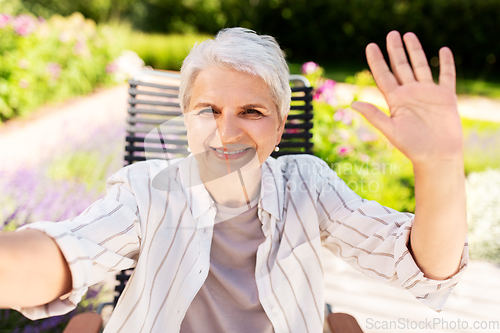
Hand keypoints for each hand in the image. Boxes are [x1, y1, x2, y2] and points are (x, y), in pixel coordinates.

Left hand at [352, 31, 462, 165]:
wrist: (437, 157)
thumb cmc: (412, 147)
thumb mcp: (391, 129)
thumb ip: (374, 115)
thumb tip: (352, 103)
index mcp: (395, 100)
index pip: (383, 75)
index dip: (376, 60)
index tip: (370, 46)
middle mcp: (410, 93)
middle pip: (400, 66)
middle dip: (395, 50)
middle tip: (391, 34)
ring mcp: (428, 93)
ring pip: (420, 66)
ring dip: (415, 51)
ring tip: (409, 35)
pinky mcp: (445, 97)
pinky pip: (446, 75)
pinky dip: (446, 63)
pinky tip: (442, 50)